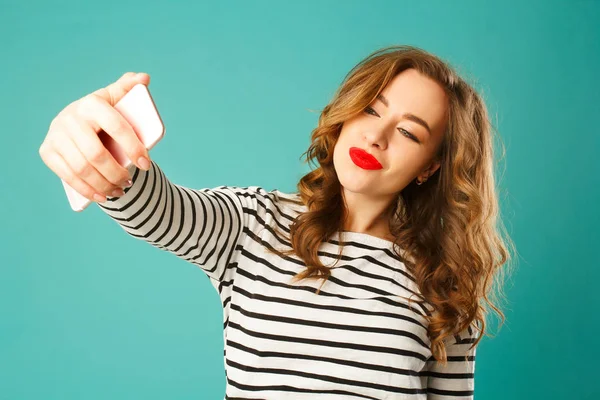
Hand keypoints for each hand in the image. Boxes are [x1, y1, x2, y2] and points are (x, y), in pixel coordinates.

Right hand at [39, 72, 151, 202]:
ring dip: (104, 185)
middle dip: (116, 173)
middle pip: (96, 154)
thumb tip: (144, 78)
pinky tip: (102, 196)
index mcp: (92, 103)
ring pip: (82, 168)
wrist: (79, 125)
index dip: (133, 147)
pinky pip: (68, 176)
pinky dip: (87, 190)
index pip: (116, 127)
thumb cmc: (106, 114)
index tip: (146, 165)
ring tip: (120, 191)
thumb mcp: (117, 99)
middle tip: (130, 182)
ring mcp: (56, 135)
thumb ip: (129, 88)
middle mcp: (70, 117)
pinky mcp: (48, 151)